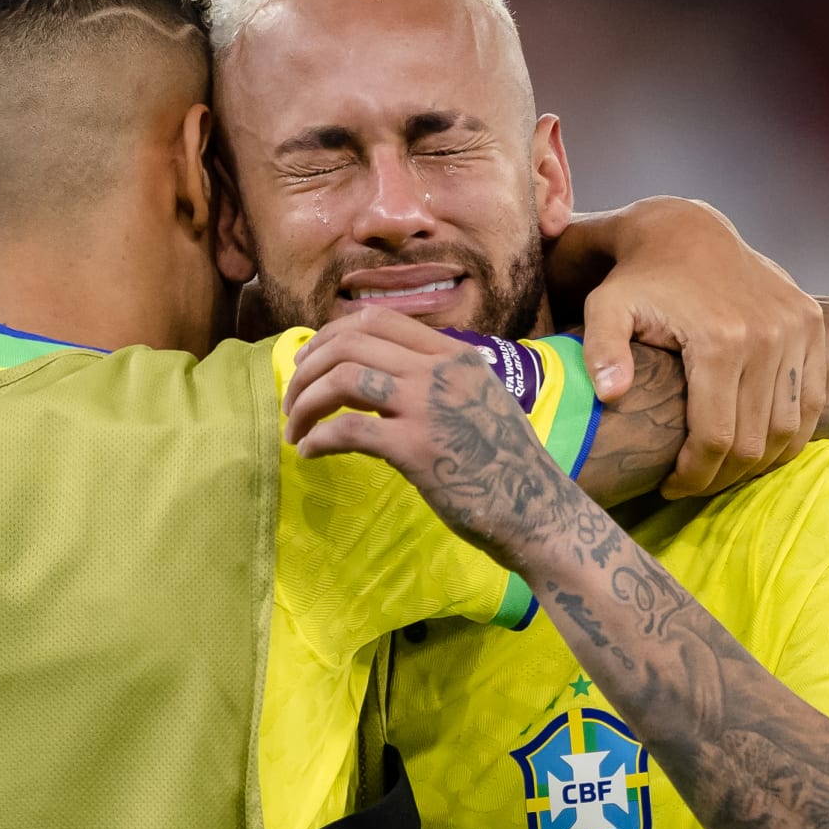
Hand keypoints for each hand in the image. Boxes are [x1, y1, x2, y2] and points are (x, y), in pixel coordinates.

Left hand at [283, 306, 575, 557]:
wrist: (536, 509)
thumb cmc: (505, 463)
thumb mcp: (477, 400)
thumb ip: (435, 382)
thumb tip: (376, 380)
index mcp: (453, 355)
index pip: (377, 319)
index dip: (331, 336)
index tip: (310, 363)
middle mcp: (440, 371)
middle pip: (351, 343)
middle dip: (308, 369)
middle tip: (293, 400)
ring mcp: (428, 407)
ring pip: (343, 379)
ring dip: (305, 403)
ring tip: (295, 429)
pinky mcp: (416, 448)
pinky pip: (349, 430)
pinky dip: (319, 439)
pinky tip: (310, 453)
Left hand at [563, 198, 825, 496]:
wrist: (686, 231)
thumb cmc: (637, 279)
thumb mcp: (604, 307)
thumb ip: (600, 350)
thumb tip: (610, 395)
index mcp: (720, 340)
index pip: (716, 437)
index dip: (694, 475)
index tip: (670, 487)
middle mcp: (767, 337)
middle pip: (754, 442)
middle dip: (722, 477)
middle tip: (693, 485)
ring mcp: (796, 330)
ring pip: (789, 430)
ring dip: (759, 462)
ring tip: (722, 470)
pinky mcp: (811, 324)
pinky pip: (812, 400)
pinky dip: (791, 434)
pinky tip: (759, 447)